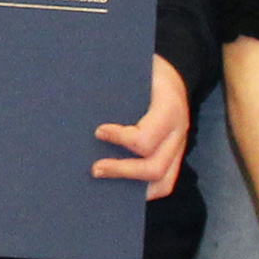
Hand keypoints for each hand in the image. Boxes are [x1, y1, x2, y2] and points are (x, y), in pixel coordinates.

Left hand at [94, 54, 191, 196]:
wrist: (175, 72)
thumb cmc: (148, 70)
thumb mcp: (136, 68)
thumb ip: (116, 86)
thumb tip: (79, 102)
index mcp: (169, 108)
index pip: (146, 138)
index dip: (120, 139)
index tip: (98, 132)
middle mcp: (178, 132)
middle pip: (155, 167)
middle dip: (122, 171)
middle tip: (95, 169)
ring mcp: (179, 147)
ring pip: (163, 182)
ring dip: (132, 187)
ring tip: (106, 182)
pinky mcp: (175, 155)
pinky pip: (164, 181)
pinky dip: (142, 189)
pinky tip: (120, 186)